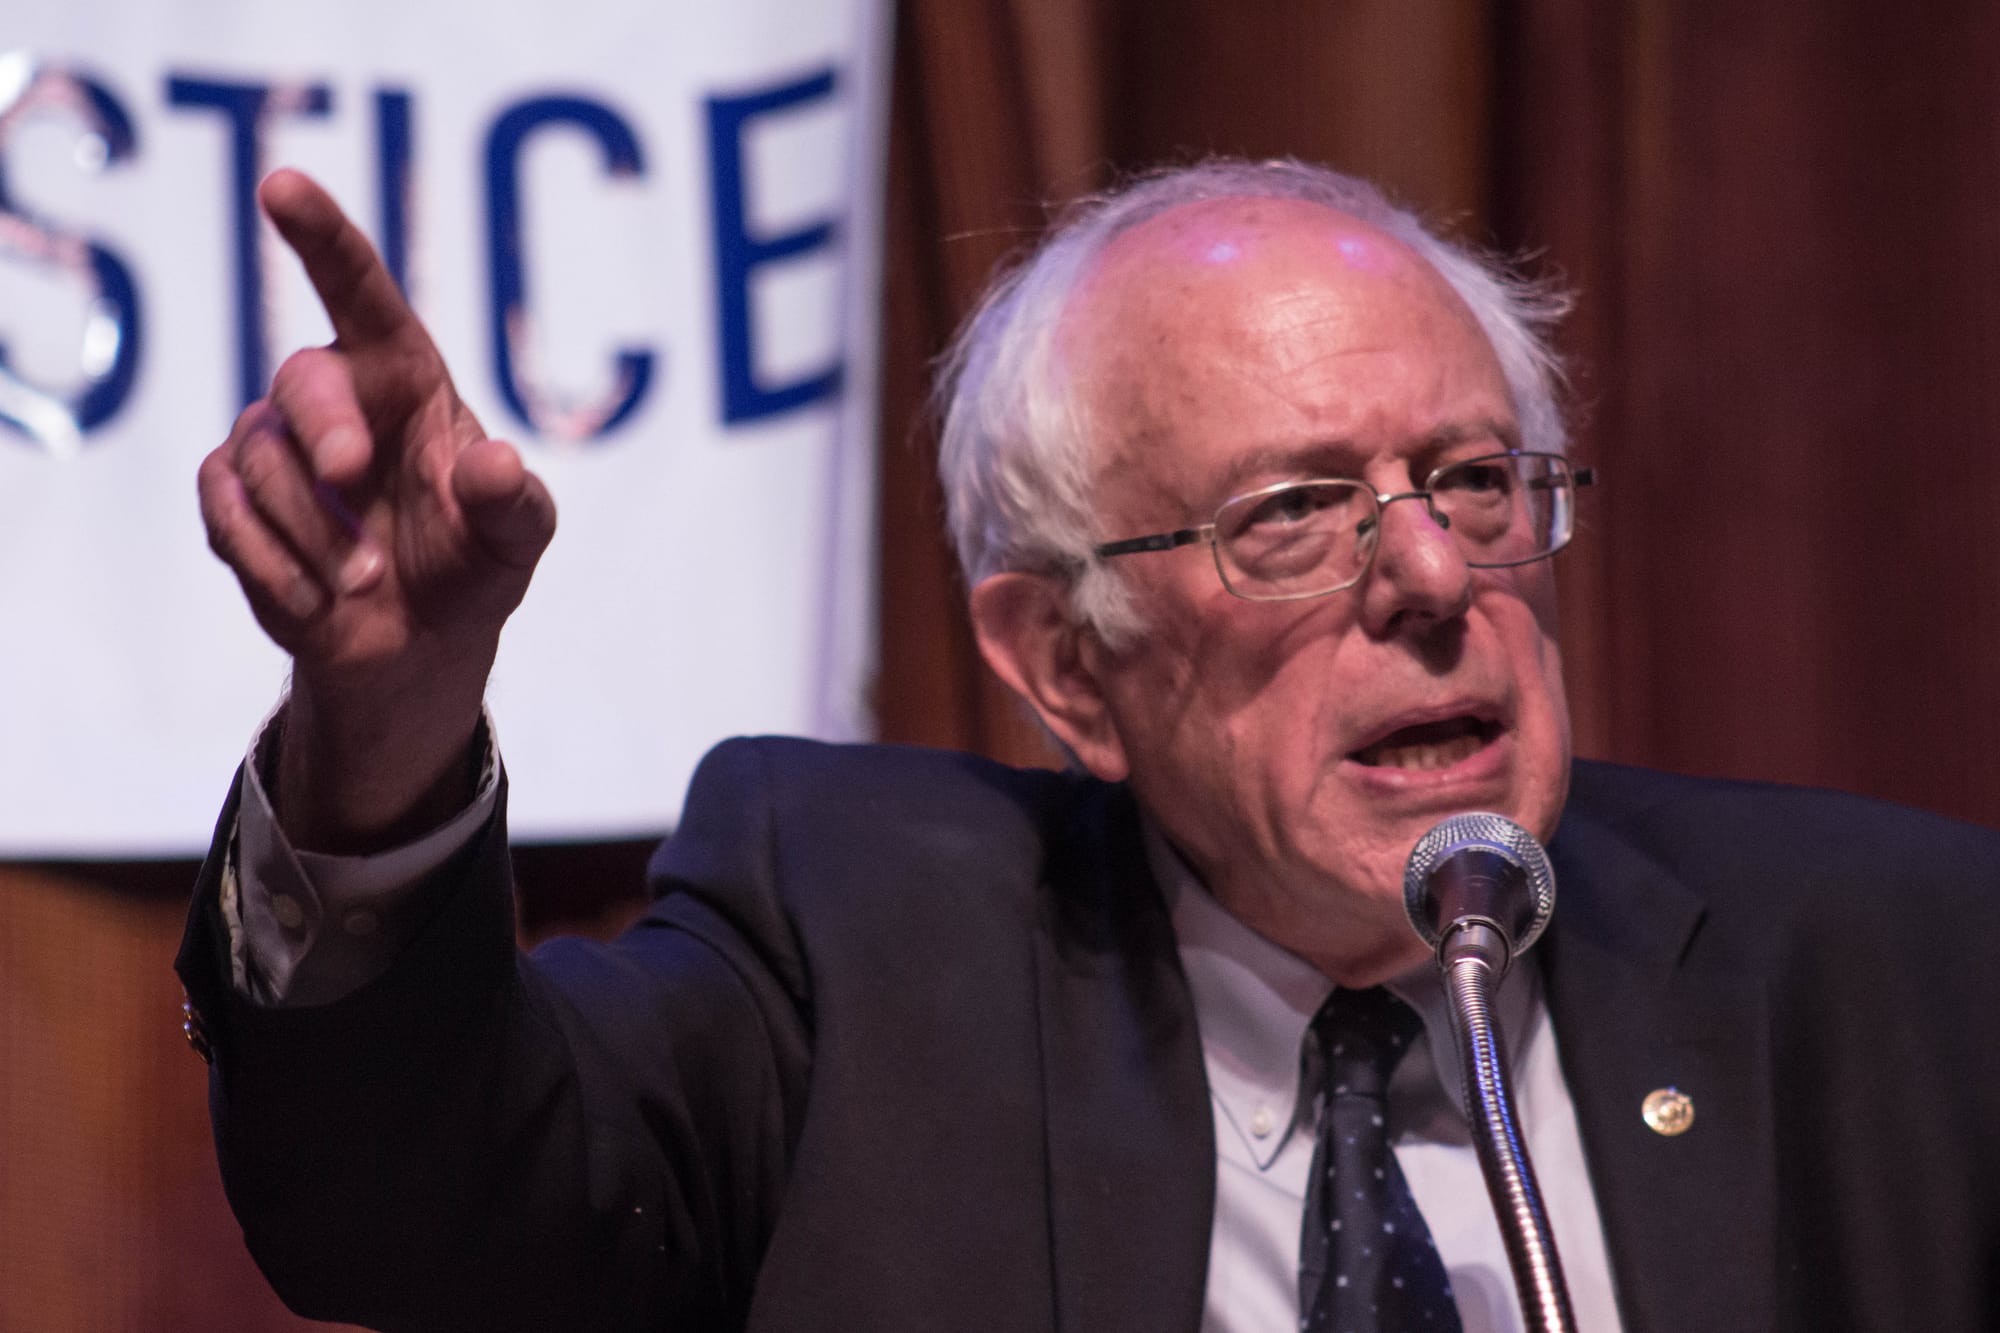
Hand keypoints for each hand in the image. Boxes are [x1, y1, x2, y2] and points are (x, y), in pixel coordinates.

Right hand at [198, 169, 556, 850]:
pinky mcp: (232, 501)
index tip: (282, 186)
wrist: (417, 646)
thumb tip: (496, 464)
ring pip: (266, 463)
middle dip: (327, 427)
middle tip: (353, 474)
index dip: (321, 234)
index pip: (358, 288)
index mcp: (403, 373)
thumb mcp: (515, 539)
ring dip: (320, 534)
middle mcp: (332, 393)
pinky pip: (229, 516)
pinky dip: (278, 566)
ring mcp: (273, 444)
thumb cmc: (473, 565)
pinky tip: (319, 600)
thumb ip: (512, 503)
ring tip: (365, 583)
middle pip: (304, 379)